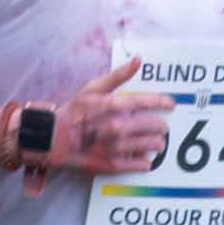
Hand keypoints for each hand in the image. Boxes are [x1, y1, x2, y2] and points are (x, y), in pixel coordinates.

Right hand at [21, 52, 161, 180]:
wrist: (52, 138)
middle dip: (161, 126)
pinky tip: (147, 160)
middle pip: (152, 125)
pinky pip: (137, 164)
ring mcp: (114, 147)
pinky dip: (145, 162)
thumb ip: (118, 75)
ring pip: (148, 146)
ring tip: (159, 142)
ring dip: (157, 144)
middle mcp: (116, 126)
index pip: (147, 102)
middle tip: (163, 127)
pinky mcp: (110, 164)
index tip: (171, 104)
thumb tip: (138, 60)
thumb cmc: (73, 112)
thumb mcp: (92, 88)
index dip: (163, 102)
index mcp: (113, 105)